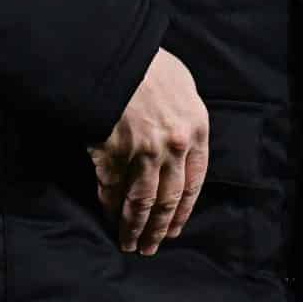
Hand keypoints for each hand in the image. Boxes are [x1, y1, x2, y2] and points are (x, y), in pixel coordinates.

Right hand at [90, 48, 209, 255]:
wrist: (116, 52)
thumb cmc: (151, 64)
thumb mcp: (183, 88)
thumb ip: (185, 122)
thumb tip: (180, 152)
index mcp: (195, 132)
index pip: (193, 185)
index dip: (182, 212)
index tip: (174, 230)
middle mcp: (172, 148)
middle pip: (166, 200)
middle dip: (158, 229)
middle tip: (150, 249)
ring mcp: (141, 152)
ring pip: (139, 201)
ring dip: (134, 227)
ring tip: (129, 244)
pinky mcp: (111, 152)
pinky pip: (110, 186)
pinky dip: (108, 204)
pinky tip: (107, 215)